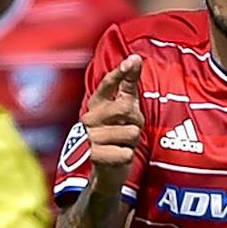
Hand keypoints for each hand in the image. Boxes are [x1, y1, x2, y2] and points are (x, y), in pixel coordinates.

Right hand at [82, 54, 143, 189]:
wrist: (107, 169)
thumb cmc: (118, 134)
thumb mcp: (125, 107)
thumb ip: (128, 83)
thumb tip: (136, 57)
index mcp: (97, 102)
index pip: (108, 84)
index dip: (121, 73)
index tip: (132, 61)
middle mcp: (90, 117)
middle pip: (125, 108)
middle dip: (136, 120)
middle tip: (130, 129)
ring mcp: (90, 137)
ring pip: (130, 132)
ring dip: (133, 141)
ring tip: (123, 144)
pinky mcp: (95, 156)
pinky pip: (125, 152)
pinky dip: (127, 156)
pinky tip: (119, 157)